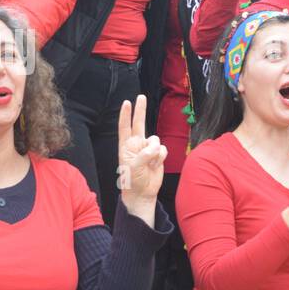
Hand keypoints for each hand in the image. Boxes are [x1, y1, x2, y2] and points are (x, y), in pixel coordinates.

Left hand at [117, 95, 165, 218]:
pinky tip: (155, 165)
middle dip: (140, 110)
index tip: (126, 103)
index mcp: (126, 146)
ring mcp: (148, 149)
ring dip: (155, 152)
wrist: (143, 192)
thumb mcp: (133, 167)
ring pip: (156, 140)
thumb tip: (155, 148)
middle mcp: (137, 145)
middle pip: (139, 124)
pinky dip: (161, 157)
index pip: (125, 127)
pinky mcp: (158, 155)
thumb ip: (143, 155)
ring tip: (150, 164)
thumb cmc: (132, 180)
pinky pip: (163, 150)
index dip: (126, 115)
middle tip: (141, 97)